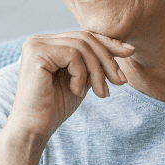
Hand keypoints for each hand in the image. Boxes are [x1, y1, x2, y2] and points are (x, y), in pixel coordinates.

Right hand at [5, 31, 134, 137]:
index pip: (84, 36)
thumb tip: (125, 47)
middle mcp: (39, 40)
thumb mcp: (82, 79)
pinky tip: (76, 91)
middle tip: (120, 82)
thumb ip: (94, 62)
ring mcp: (36, 45)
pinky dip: (81, 75)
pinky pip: (73, 55)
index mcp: (48, 44)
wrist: (35, 129)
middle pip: (86, 38)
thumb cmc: (56, 107)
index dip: (108, 43)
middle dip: (107, 60)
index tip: (130, 51)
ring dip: (97, 71)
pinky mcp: (36, 53)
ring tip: (100, 93)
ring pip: (82, 46)